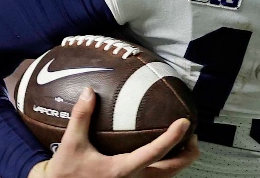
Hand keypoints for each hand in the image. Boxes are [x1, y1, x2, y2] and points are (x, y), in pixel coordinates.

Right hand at [28, 87, 199, 177]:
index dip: (172, 137)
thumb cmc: (66, 171)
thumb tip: (88, 91)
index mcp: (122, 169)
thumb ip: (81, 117)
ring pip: (166, 176)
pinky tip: (165, 153)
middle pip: (171, 170)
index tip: (184, 122)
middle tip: (193, 135)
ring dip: (180, 161)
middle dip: (188, 154)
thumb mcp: (71, 143)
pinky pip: (157, 177)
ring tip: (186, 143)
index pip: (155, 153)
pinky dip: (167, 165)